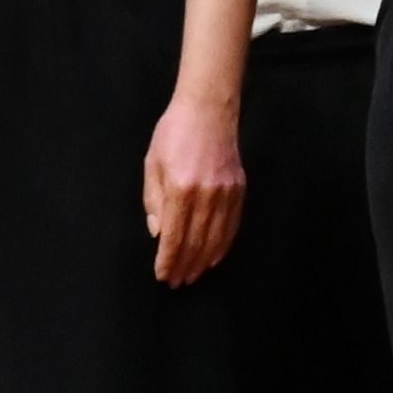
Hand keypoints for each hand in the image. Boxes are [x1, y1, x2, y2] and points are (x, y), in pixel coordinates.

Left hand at [141, 93, 247, 286]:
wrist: (208, 111)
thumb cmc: (173, 134)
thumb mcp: (152, 164)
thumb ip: (154, 201)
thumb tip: (158, 233)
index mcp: (180, 189)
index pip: (174, 235)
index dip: (168, 259)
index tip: (163, 275)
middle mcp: (206, 195)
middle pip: (196, 241)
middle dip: (185, 265)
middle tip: (177, 282)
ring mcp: (226, 193)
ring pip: (216, 238)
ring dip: (204, 261)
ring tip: (193, 275)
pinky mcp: (240, 190)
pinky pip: (232, 226)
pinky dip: (223, 245)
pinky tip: (215, 258)